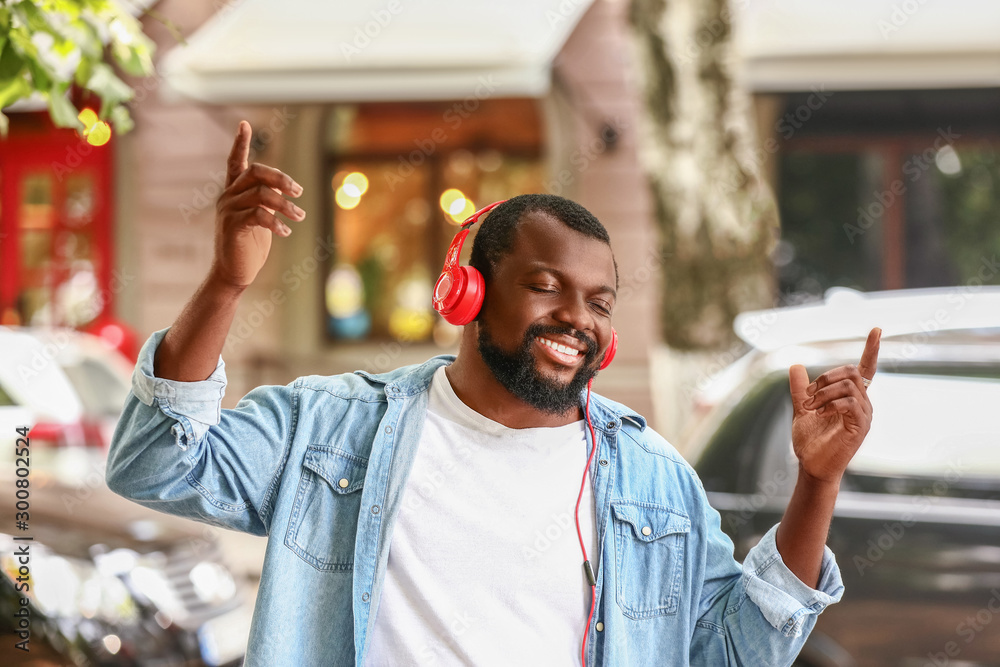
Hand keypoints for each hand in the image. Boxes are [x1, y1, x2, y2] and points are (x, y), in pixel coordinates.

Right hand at [208, 120, 304, 288]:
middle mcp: (228, 196)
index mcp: (234, 191)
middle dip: (281, 178)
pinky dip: (276, 222)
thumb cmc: (250, 245)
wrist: (235, 272)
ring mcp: (228, 210)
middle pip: (256, 172)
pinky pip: (259, 215)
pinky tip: (285, 232)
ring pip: (262, 194)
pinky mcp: (233, 225)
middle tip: (298, 192)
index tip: (245, 124)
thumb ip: (266, 200)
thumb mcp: (259, 218)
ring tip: (300, 216)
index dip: (240, 143)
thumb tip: (285, 188)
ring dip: (286, 205)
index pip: (234, 161)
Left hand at [788, 327, 880, 484]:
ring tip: (811, 408)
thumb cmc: (810, 440)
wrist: (811, 465)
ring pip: (849, 385)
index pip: (866, 369)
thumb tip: (795, 365)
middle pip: (852, 372)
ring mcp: (864, 415)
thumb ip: (800, 388)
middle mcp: (863, 403)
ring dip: (824, 392)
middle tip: (808, 395)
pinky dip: (832, 403)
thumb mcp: (801, 408)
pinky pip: (851, 402)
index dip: (871, 350)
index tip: (876, 329)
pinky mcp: (861, 427)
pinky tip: (821, 413)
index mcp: (852, 397)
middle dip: (826, 377)